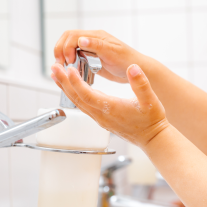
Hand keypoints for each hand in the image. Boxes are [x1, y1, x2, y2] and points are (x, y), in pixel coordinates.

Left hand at [50, 62, 169, 146]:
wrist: (153, 138)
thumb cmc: (152, 120)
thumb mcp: (150, 99)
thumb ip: (141, 83)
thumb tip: (133, 68)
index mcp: (111, 108)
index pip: (87, 94)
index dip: (76, 82)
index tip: (68, 69)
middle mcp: (101, 115)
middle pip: (77, 98)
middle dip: (64, 83)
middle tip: (54, 68)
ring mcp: (100, 118)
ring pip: (78, 103)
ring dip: (66, 88)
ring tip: (57, 75)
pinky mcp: (101, 119)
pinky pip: (83, 106)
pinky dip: (74, 95)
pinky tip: (71, 88)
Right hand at [54, 30, 145, 83]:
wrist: (138, 71)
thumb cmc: (128, 61)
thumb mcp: (112, 53)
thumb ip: (97, 45)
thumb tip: (81, 40)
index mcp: (97, 36)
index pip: (72, 36)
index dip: (66, 48)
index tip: (69, 61)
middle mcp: (92, 40)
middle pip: (67, 39)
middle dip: (60, 50)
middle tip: (61, 65)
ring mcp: (91, 49)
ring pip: (69, 47)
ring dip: (63, 56)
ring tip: (63, 69)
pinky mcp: (91, 58)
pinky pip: (75, 56)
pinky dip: (69, 62)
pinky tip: (70, 71)